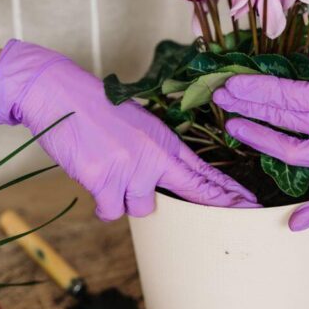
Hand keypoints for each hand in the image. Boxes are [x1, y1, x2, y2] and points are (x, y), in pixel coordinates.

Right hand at [0, 40, 257, 220]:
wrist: (59, 95)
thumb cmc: (96, 109)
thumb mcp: (138, 125)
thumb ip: (156, 151)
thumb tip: (165, 180)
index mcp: (163, 139)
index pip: (203, 171)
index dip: (227, 190)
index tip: (249, 203)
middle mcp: (152, 155)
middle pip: (191, 192)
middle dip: (213, 206)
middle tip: (237, 213)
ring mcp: (129, 168)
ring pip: (141, 208)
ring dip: (127, 198)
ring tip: (111, 171)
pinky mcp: (103, 180)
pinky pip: (111, 211)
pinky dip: (103, 203)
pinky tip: (95, 180)